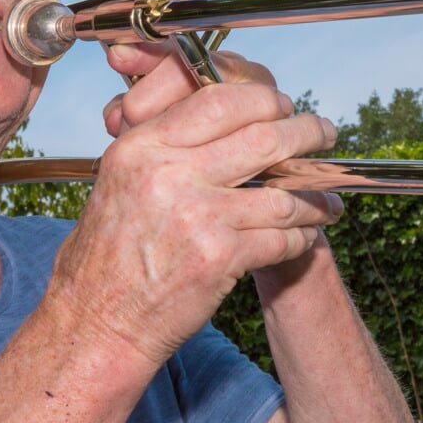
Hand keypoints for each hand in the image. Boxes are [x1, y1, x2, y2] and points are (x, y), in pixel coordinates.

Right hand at [47, 43, 340, 366]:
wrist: (95, 323)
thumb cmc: (106, 256)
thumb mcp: (119, 181)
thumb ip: (165, 146)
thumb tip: (225, 116)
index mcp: (141, 147)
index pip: (217, 101)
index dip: (262, 100)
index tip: (283, 106)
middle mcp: (168, 174)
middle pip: (261, 136)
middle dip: (304, 132)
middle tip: (323, 133)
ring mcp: (196, 215)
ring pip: (282, 192)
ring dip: (314, 196)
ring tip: (328, 199)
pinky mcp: (219, 258)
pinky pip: (281, 238)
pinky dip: (302, 238)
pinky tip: (307, 236)